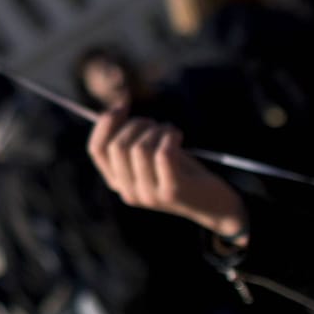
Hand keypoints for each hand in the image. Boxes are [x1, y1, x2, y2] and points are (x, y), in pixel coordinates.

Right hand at [87, 106, 246, 239]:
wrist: (217, 207)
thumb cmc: (182, 173)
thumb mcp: (152, 158)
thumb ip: (132, 141)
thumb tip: (113, 109)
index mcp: (119, 183)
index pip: (96, 150)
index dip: (105, 124)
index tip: (121, 105)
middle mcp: (129, 192)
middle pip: (117, 146)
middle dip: (136, 124)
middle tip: (155, 124)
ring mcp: (150, 194)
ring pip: (139, 148)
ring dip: (156, 130)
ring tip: (169, 131)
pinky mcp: (172, 191)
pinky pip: (162, 154)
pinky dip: (169, 137)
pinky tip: (177, 136)